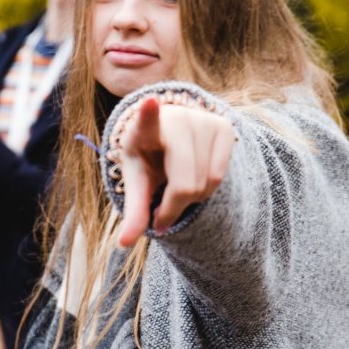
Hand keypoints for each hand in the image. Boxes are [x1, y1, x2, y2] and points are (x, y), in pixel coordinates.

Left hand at [116, 97, 233, 247]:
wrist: (170, 136)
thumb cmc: (148, 160)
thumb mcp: (137, 184)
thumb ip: (134, 212)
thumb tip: (124, 245)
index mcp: (144, 129)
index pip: (147, 120)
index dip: (148, 114)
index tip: (149, 103)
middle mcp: (177, 118)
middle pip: (185, 183)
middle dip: (173, 207)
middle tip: (161, 213)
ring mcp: (203, 120)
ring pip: (206, 183)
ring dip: (192, 200)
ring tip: (177, 189)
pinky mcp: (224, 127)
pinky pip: (220, 177)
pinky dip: (207, 191)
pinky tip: (195, 178)